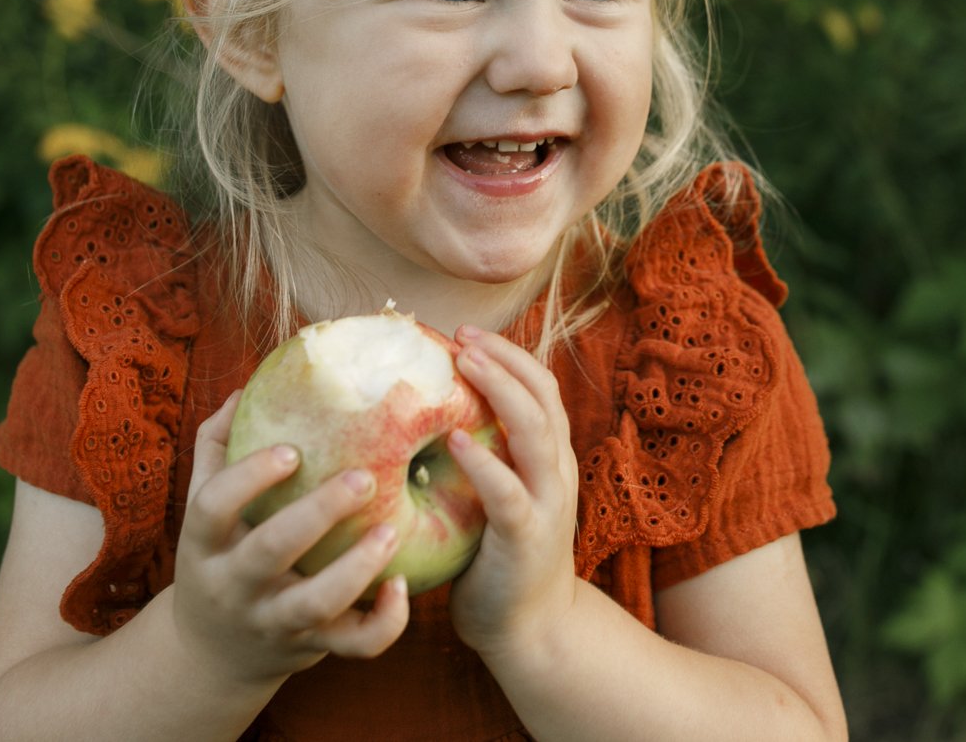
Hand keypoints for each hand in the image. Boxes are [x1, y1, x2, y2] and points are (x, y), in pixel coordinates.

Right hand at [168, 390, 411, 689]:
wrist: (211, 654)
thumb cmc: (219, 556)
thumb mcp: (203, 510)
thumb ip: (217, 447)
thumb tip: (243, 387)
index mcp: (207, 543)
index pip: (214, 507)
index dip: (249, 477)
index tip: (292, 450)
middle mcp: (236, 584)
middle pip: (269, 551)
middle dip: (317, 514)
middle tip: (364, 477)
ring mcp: (274, 620)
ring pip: (316, 604)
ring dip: (358, 568)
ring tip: (393, 530)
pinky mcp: (312, 647)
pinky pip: (353, 646)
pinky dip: (382, 623)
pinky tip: (401, 586)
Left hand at [445, 326, 581, 662]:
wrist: (530, 632)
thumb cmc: (495, 561)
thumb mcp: (490, 499)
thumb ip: (471, 461)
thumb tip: (409, 421)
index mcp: (548, 458)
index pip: (539, 388)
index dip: (508, 354)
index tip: (465, 333)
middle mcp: (556, 472)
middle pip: (542, 395)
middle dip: (503, 357)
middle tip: (460, 335)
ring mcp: (548, 503)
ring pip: (536, 430)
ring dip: (499, 390)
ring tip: (464, 363)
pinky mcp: (528, 538)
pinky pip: (509, 492)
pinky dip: (483, 461)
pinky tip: (454, 440)